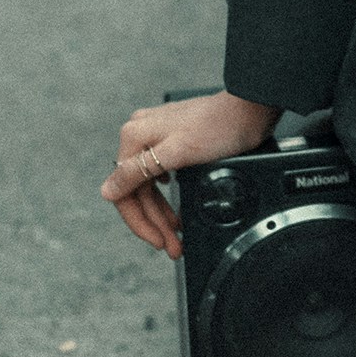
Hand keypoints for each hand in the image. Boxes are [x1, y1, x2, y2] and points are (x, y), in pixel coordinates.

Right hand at [102, 91, 280, 257]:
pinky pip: (161, 174)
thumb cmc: (218, 128)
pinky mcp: (172, 139)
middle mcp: (139, 135)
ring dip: (162, 213)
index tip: (157, 241)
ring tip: (176, 235)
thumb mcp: (177, 153)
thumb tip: (108, 191)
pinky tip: (175, 208)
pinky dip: (169, 196)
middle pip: (138, 191)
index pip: (125, 191)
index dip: (139, 221)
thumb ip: (140, 171)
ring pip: (150, 185)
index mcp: (134, 137)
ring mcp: (155, 136)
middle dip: (155, 222)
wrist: (248, 110)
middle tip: (172, 246)